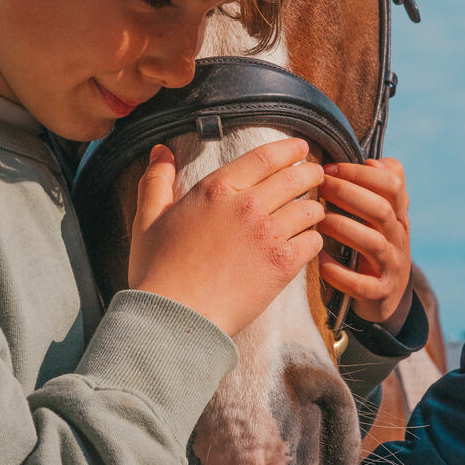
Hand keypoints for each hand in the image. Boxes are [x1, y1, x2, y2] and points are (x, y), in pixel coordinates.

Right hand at [129, 138, 323, 336]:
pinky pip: (312, 241)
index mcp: (216, 190)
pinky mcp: (282, 264)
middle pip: (294, 178)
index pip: (263, 157)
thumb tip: (161, 152)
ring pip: (308, 209)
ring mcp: (268, 235)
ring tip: (313, 211)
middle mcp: (247, 206)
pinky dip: (314, 239)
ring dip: (313, 207)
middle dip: (310, 172)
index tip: (300, 147)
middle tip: (317, 173)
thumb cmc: (158, 271)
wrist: (176, 317)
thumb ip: (155, 181)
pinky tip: (307, 242)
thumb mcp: (148, 219)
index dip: (288, 149)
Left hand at [317, 157, 410, 325]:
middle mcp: (398, 237)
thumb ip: (379, 185)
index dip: (361, 173)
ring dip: (343, 228)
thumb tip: (372, 161)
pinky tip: (319, 260)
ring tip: (317, 221)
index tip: (330, 167)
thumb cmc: (375, 241)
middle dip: (348, 194)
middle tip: (319, 185)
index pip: (392, 185)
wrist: (389, 294)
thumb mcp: (383, 213)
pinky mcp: (379, 292)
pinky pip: (361, 284)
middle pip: (380, 210)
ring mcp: (391, 265)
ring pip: (372, 244)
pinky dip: (340, 273)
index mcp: (398, 213)